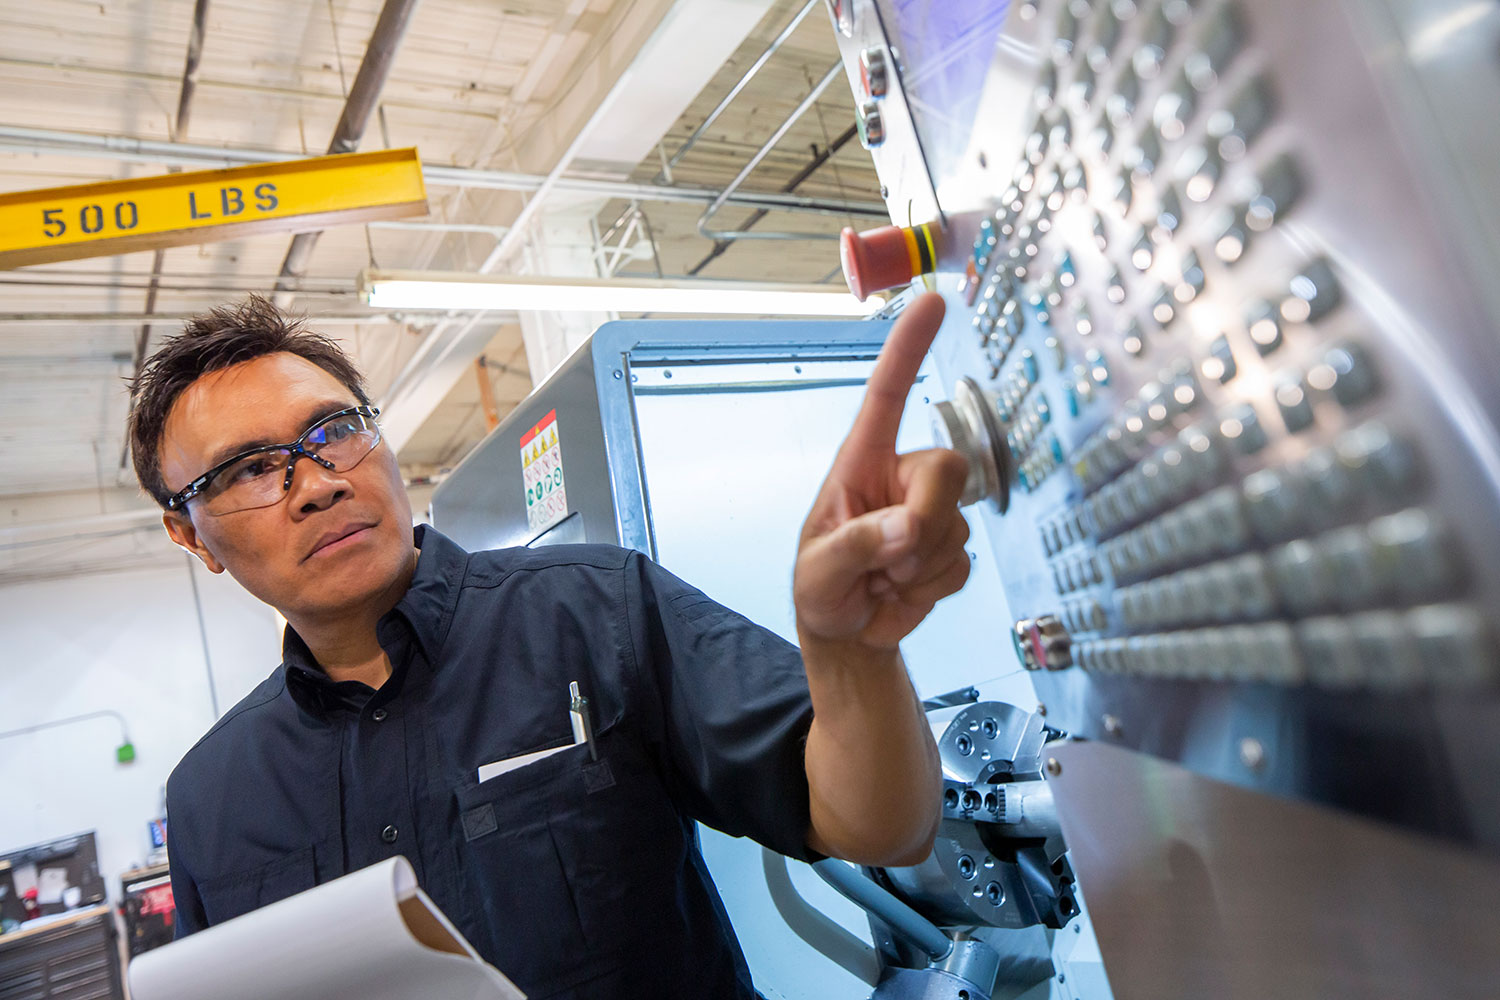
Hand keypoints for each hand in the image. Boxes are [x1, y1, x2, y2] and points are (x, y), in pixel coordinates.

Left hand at [794, 292, 971, 650]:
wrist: (848, 632)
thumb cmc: (820, 588)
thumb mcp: (818, 570)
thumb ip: (856, 546)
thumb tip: (905, 527)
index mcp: (861, 463)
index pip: (888, 396)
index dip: (909, 349)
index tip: (932, 302)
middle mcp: (900, 477)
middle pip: (948, 468)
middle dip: (928, 517)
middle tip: (891, 560)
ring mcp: (929, 511)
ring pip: (957, 524)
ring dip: (919, 566)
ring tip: (882, 579)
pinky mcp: (949, 546)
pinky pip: (963, 562)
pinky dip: (931, 587)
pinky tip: (902, 590)